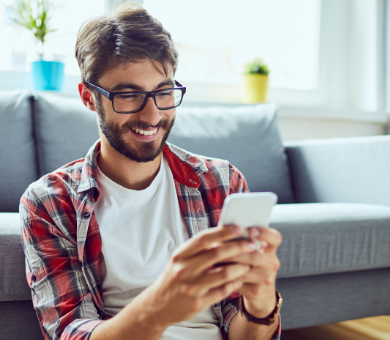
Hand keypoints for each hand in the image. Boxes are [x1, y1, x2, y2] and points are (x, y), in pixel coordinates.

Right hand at [134, 225, 257, 326]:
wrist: (158, 305)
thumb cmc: (174, 277)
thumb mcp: (180, 260)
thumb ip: (198, 249)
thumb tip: (222, 235)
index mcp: (181, 255)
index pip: (204, 238)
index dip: (223, 232)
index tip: (239, 228)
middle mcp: (184, 269)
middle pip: (217, 253)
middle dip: (238, 247)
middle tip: (252, 245)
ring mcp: (191, 287)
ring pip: (223, 273)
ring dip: (240, 267)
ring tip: (249, 263)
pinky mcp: (198, 302)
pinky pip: (222, 291)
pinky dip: (234, 284)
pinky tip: (240, 279)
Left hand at [220, 226, 281, 317]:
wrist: (259, 291)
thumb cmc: (249, 263)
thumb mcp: (250, 250)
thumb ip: (242, 239)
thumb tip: (224, 229)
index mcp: (271, 248)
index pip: (275, 238)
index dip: (264, 233)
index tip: (250, 231)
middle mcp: (272, 262)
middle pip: (255, 255)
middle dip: (235, 250)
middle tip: (218, 245)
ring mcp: (266, 278)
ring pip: (245, 269)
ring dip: (227, 263)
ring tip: (213, 258)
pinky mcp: (257, 291)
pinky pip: (238, 282)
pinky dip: (225, 275)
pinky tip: (215, 271)